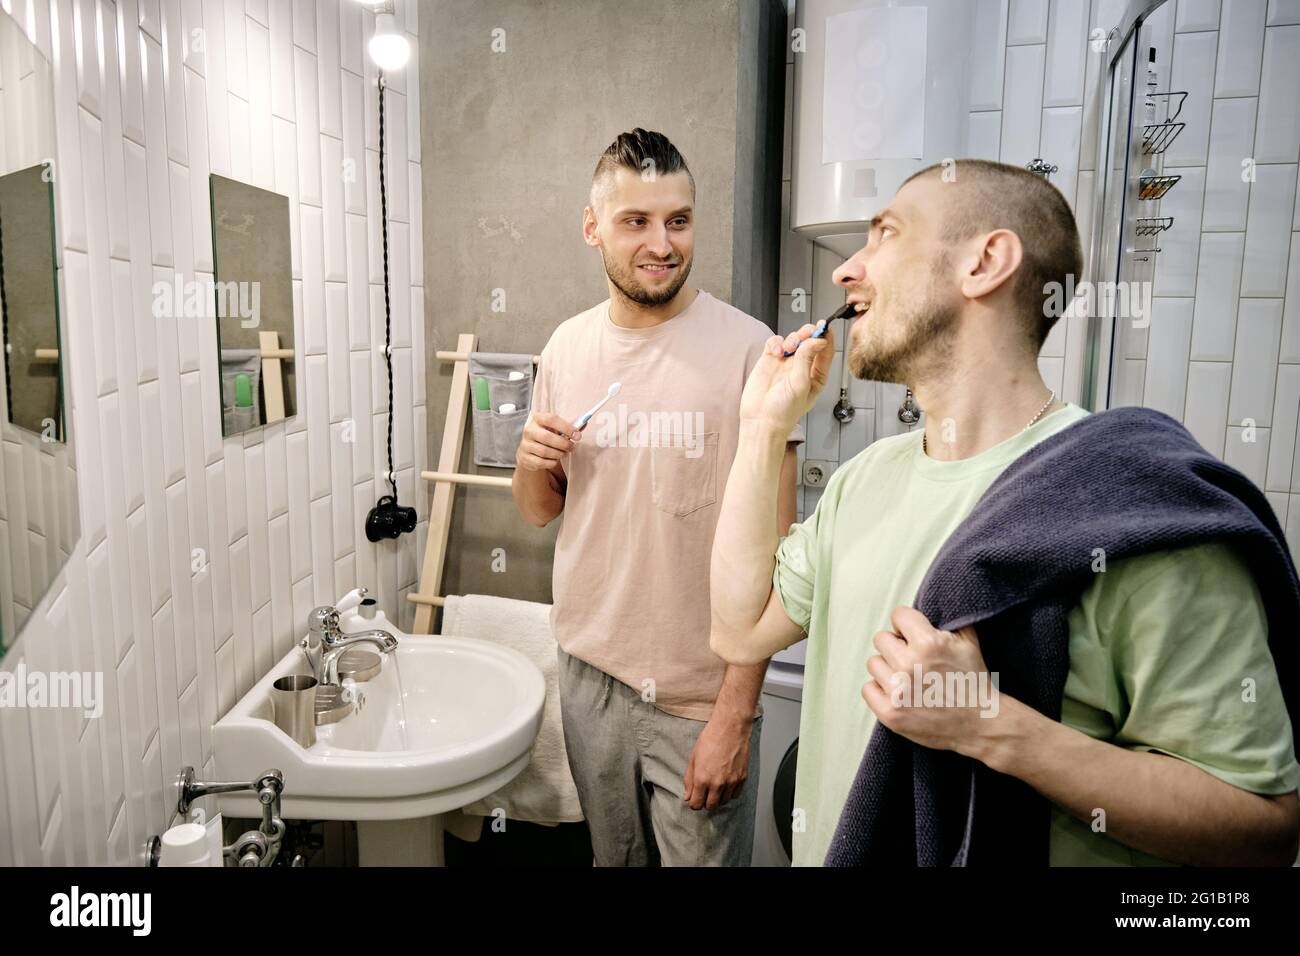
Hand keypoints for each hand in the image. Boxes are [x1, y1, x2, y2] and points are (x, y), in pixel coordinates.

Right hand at [516, 411, 578, 472]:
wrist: (530, 449)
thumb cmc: (547, 436)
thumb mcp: (556, 429)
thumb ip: (569, 427)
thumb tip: (584, 423)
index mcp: (537, 419)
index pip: (551, 419)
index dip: (566, 427)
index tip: (577, 435)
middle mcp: (529, 430)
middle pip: (547, 437)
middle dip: (563, 444)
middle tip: (572, 447)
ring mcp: (525, 445)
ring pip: (545, 451)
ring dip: (559, 454)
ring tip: (564, 453)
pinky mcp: (525, 458)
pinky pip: (541, 462)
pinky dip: (552, 462)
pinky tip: (555, 459)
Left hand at [683, 715, 752, 810]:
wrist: (730, 728)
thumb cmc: (711, 739)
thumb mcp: (693, 758)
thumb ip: (689, 780)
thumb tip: (687, 796)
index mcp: (702, 779)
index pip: (696, 804)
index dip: (694, 803)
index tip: (695, 798)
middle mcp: (717, 784)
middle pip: (710, 806)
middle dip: (705, 802)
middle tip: (705, 793)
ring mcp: (731, 782)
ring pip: (723, 802)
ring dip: (718, 797)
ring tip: (716, 785)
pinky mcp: (742, 778)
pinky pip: (735, 795)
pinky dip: (730, 792)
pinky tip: (726, 783)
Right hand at [739, 323, 835, 434]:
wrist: (760, 421)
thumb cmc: (783, 412)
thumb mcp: (800, 385)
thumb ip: (807, 360)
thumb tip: (817, 340)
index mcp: (816, 375)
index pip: (825, 351)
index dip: (826, 336)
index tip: (825, 326)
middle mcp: (802, 367)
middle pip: (809, 341)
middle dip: (808, 334)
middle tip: (805, 335)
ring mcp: (785, 363)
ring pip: (793, 339)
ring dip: (792, 339)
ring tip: (788, 349)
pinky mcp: (769, 361)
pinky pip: (775, 343)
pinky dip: (776, 343)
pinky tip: (776, 351)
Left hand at [862, 607, 1000, 756]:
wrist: (981, 723)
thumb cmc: (973, 680)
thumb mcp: (968, 641)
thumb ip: (948, 617)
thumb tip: (934, 597)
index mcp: (928, 643)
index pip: (898, 615)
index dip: (906, 624)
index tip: (913, 634)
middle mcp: (909, 665)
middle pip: (881, 638)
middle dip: (896, 646)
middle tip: (912, 658)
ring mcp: (898, 691)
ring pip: (873, 663)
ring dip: (887, 668)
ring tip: (906, 677)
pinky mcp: (890, 713)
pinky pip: (867, 688)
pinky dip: (879, 689)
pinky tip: (897, 692)